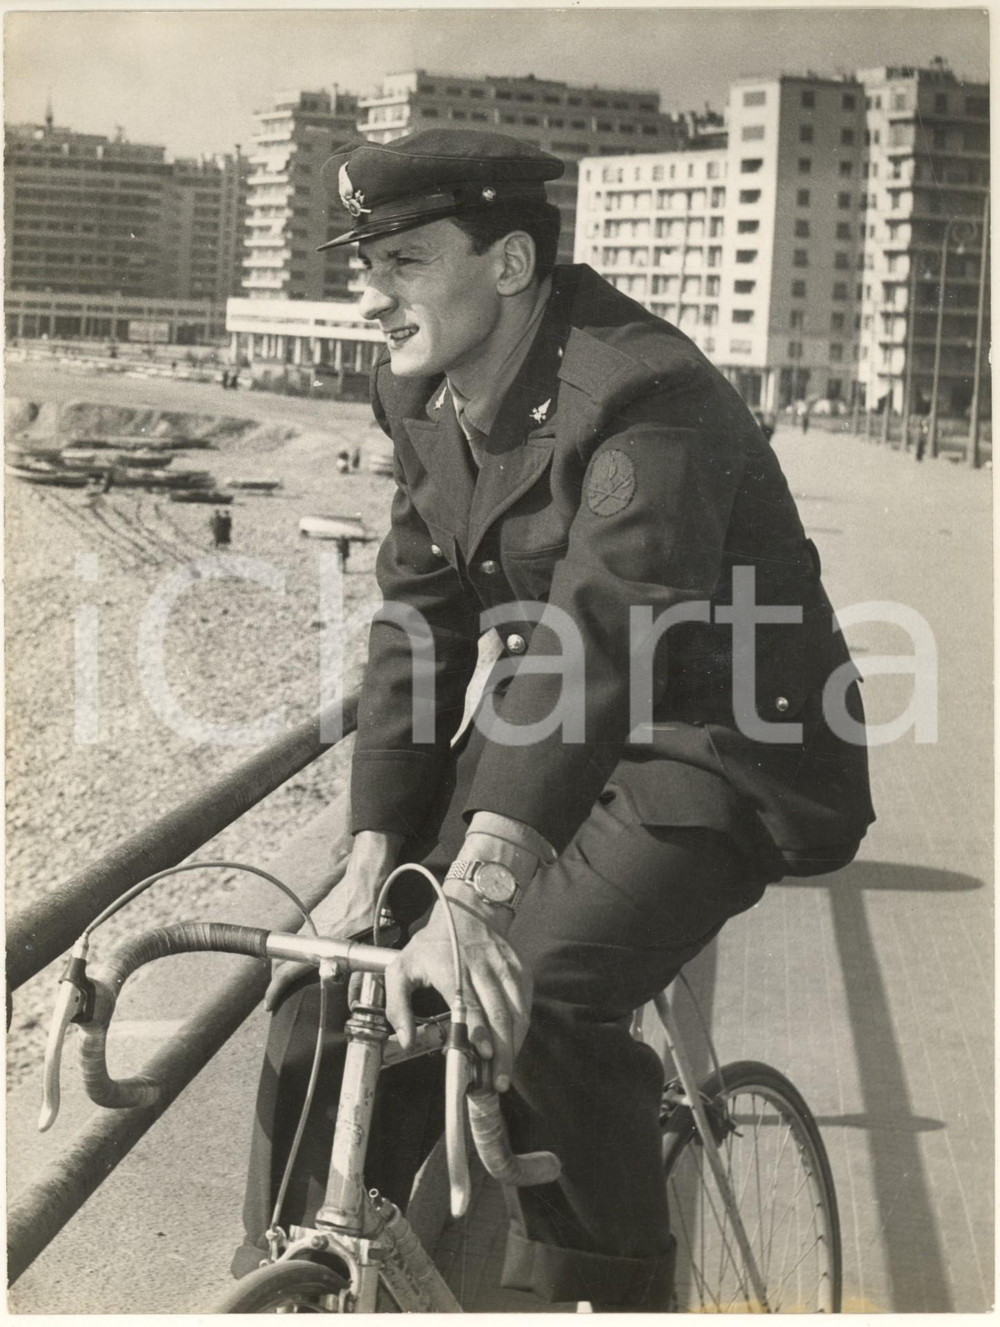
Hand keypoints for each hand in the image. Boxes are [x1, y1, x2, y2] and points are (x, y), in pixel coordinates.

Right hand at [265, 829, 402, 1012]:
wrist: (364, 877)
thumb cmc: (368, 908)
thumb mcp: (369, 944)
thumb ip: (360, 971)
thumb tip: (355, 998)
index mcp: (318, 944)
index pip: (286, 971)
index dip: (275, 989)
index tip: (269, 1003)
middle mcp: (308, 934)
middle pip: (282, 962)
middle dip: (278, 980)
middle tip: (279, 995)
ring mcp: (309, 923)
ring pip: (291, 949)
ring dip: (288, 965)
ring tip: (293, 980)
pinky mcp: (315, 915)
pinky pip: (301, 938)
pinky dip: (299, 951)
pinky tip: (312, 957)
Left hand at [385, 895, 529, 1090]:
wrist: (467, 909)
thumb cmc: (431, 943)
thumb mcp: (401, 967)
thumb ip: (397, 1006)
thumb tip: (404, 1040)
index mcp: (449, 968)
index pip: (469, 1002)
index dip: (478, 1029)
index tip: (482, 1054)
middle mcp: (480, 967)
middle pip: (497, 1013)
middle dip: (500, 1050)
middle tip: (497, 1081)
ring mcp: (503, 967)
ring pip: (515, 1010)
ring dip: (513, 1044)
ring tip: (505, 1072)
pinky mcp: (518, 968)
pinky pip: (525, 1002)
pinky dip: (522, 1027)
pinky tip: (514, 1045)